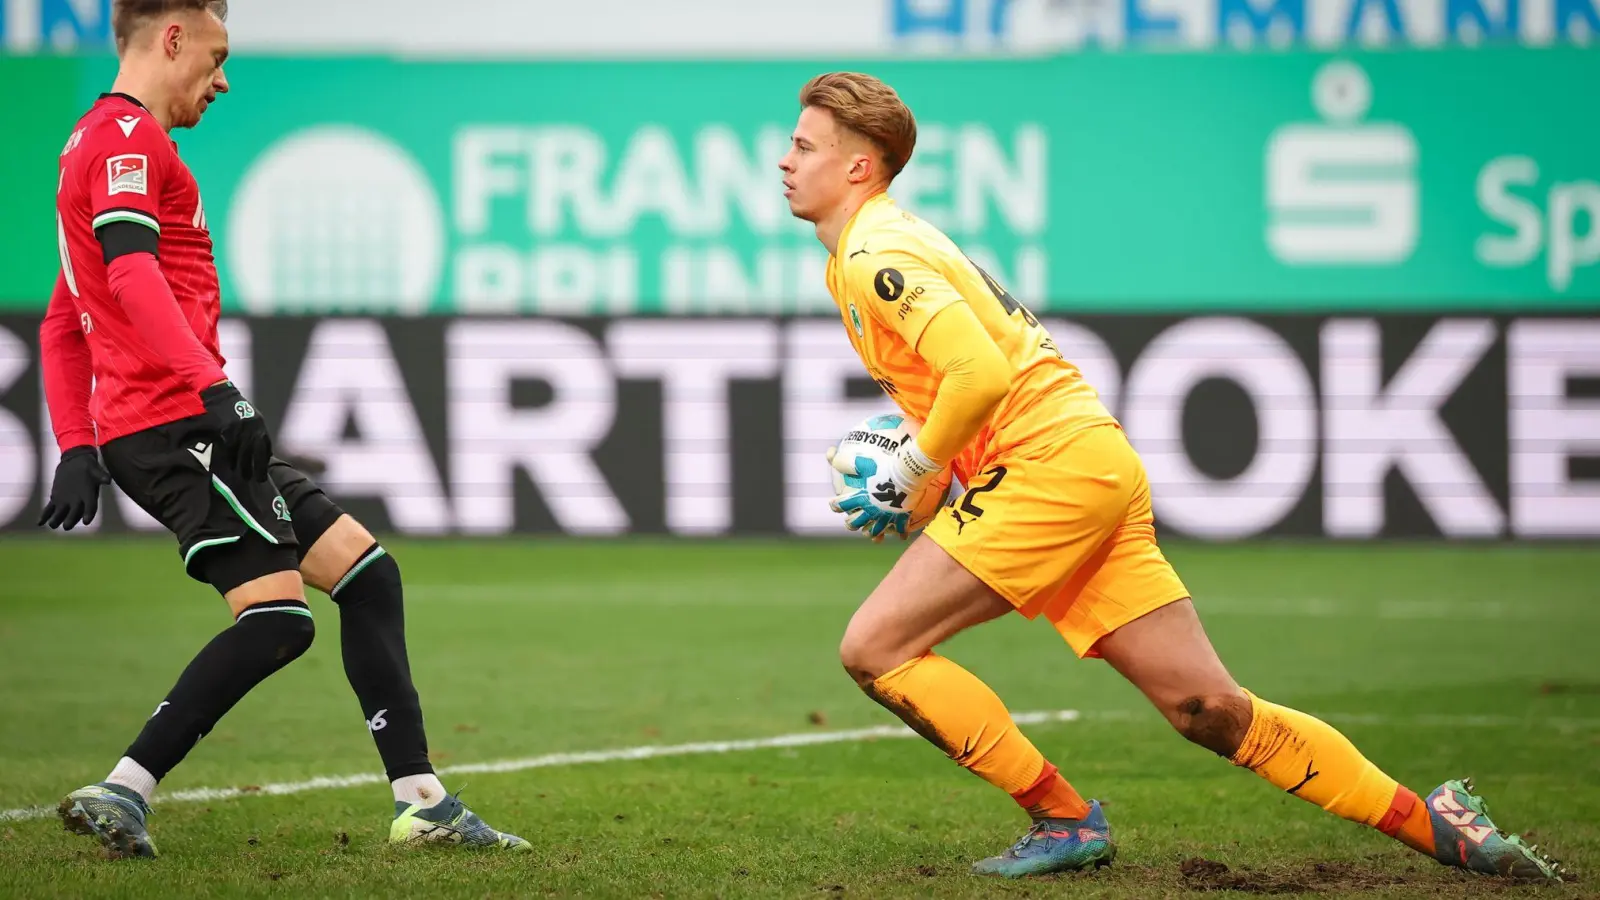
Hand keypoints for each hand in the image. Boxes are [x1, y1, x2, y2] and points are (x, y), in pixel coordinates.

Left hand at [38, 445, 110, 530]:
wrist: (75, 462)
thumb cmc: (87, 465)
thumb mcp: (94, 468)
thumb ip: (100, 475)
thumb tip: (108, 480)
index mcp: (89, 495)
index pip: (90, 507)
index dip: (89, 514)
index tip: (86, 521)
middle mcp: (78, 501)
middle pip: (74, 513)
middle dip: (70, 520)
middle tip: (66, 526)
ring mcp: (66, 501)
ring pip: (61, 513)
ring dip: (56, 519)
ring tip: (51, 524)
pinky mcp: (56, 499)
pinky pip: (50, 509)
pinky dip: (45, 515)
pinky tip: (39, 523)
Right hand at [200, 381, 273, 481]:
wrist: (222, 395)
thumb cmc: (236, 408)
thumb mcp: (252, 418)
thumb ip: (256, 432)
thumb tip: (260, 450)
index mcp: (261, 425)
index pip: (266, 446)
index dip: (265, 460)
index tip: (264, 471)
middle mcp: (254, 428)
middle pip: (258, 452)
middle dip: (258, 467)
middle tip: (258, 479)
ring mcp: (241, 429)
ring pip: (244, 452)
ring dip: (244, 466)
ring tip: (244, 476)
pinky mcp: (229, 429)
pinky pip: (231, 447)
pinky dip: (231, 458)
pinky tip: (231, 466)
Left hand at [827, 441, 941, 541]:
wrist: (908, 473)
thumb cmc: (885, 467)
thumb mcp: (862, 462)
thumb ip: (846, 460)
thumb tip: (830, 452)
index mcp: (860, 498)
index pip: (842, 505)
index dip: (836, 505)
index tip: (834, 504)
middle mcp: (871, 511)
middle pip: (855, 523)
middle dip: (851, 523)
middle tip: (850, 521)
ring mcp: (886, 516)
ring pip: (875, 531)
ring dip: (872, 532)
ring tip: (870, 533)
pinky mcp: (900, 518)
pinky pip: (900, 529)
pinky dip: (900, 533)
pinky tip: (901, 537)